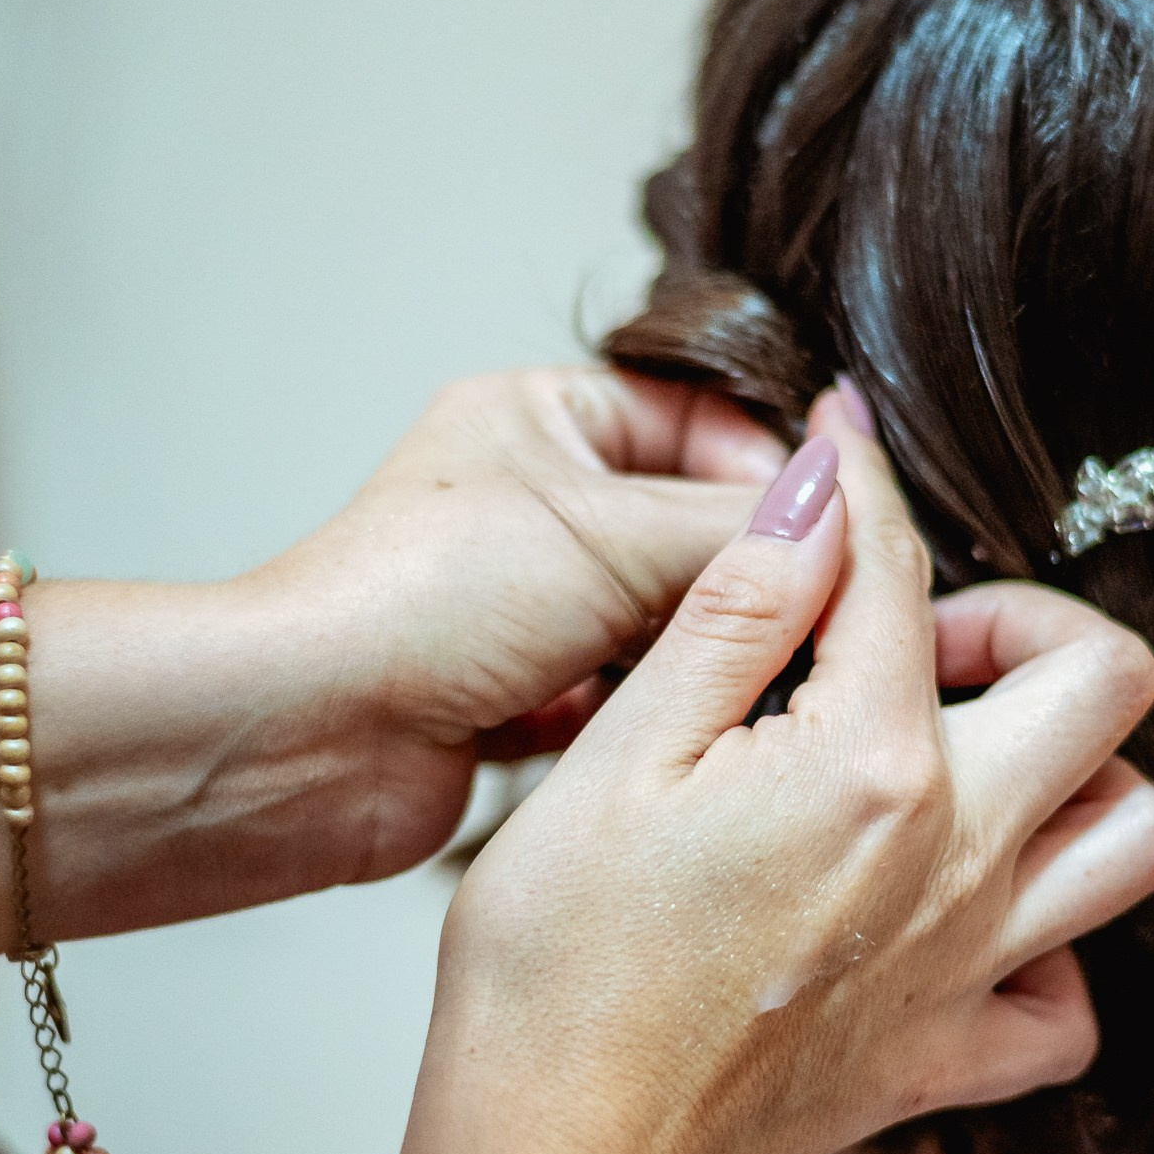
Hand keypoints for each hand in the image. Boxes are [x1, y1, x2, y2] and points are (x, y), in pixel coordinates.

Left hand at [256, 365, 785, 872]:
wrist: (307, 736)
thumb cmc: (422, 600)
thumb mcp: (613, 535)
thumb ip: (742, 527)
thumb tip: (847, 511)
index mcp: (542, 417)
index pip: (699, 419)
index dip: (772, 475)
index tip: (833, 535)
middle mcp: (533, 502)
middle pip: (690, 526)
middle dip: (752, 575)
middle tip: (824, 619)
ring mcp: (526, 603)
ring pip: (662, 619)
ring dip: (707, 648)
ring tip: (772, 681)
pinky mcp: (521, 696)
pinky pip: (624, 696)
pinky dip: (660, 712)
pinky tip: (703, 734)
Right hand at [415, 390, 1153, 1153]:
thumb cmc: (554, 959)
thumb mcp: (620, 750)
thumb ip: (739, 607)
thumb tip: (822, 485)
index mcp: (868, 761)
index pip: (906, 570)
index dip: (863, 489)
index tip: (833, 458)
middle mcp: (956, 856)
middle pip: (1104, 680)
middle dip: (1024, 624)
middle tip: (918, 644)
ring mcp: (969, 966)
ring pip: (1134, 836)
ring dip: (1078, 774)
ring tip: (969, 762)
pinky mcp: (946, 1062)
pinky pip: (1073, 1004)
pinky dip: (1052, 953)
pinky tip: (967, 919)